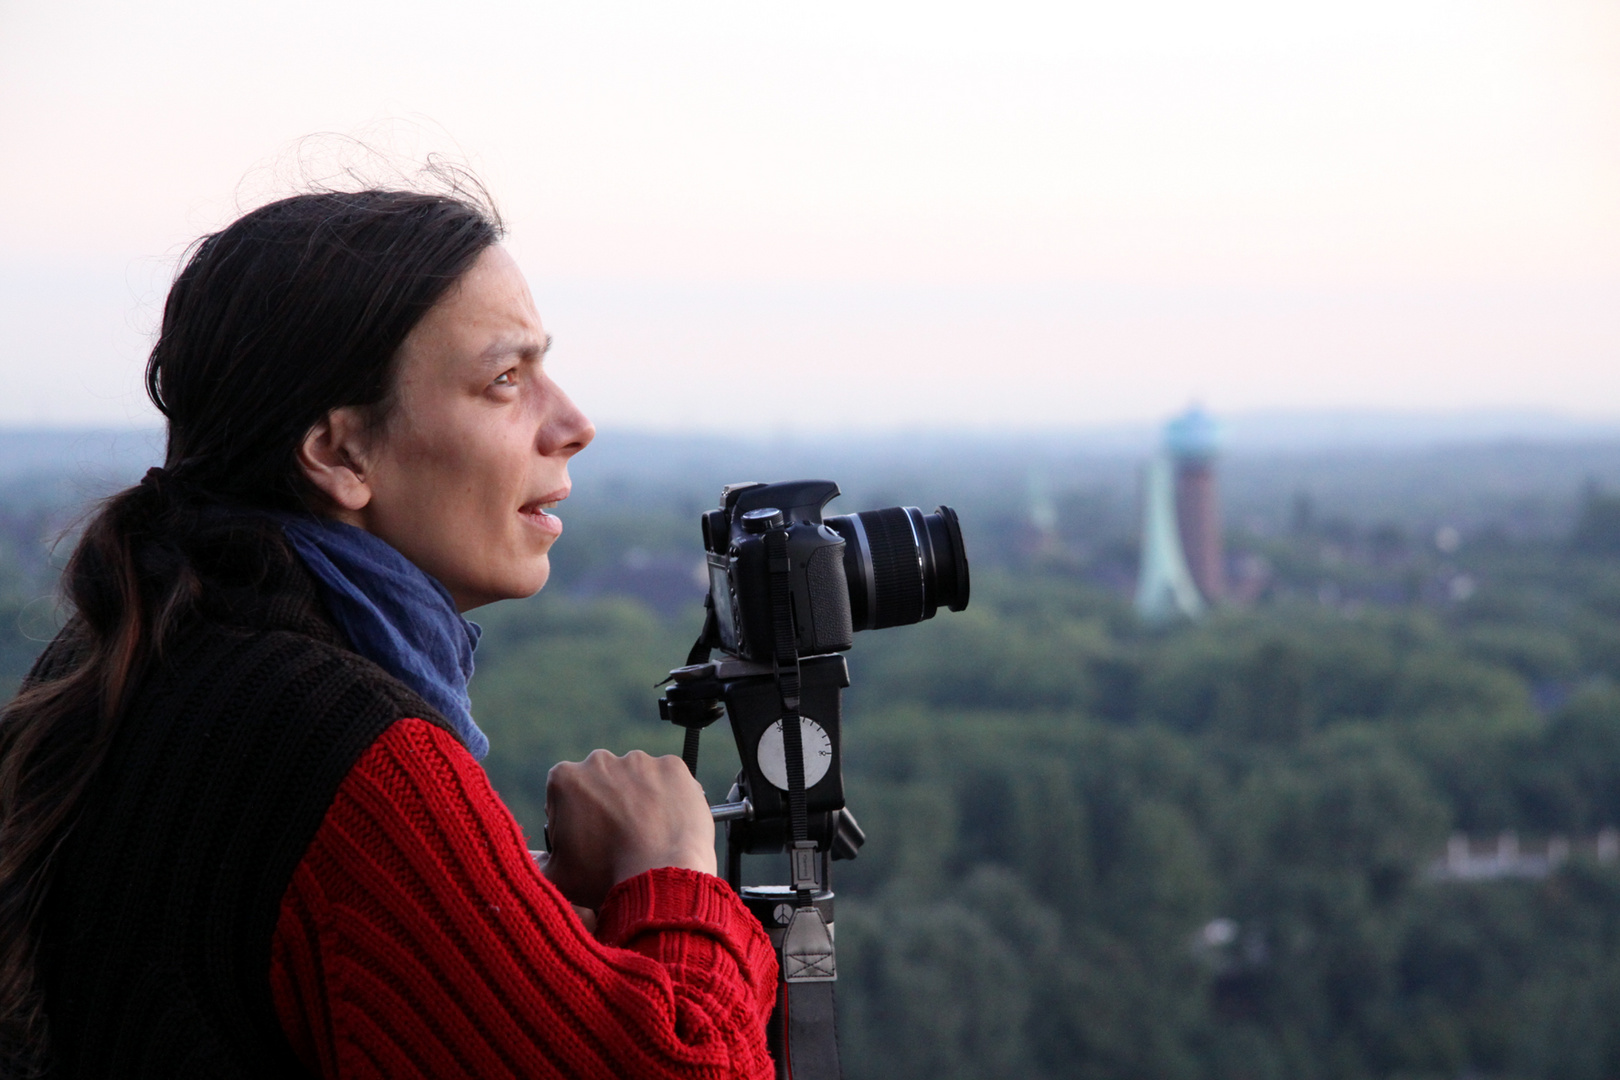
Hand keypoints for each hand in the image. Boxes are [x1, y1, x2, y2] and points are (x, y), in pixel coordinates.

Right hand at [542, 749, 716, 909]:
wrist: (660, 879)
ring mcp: (639, 761)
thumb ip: (537, 863)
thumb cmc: (605, 880)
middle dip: (607, 803)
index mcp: (564, 779)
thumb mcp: (556, 877)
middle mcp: (600, 760)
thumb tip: (531, 859)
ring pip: (636, 779)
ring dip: (639, 798)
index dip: (575, 818)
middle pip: (601, 781)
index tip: (588, 839)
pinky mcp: (673, 767)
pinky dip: (669, 797)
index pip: (565, 793)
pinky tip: (668, 824)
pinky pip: (668, 780)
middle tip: (620, 838)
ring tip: (647, 835)